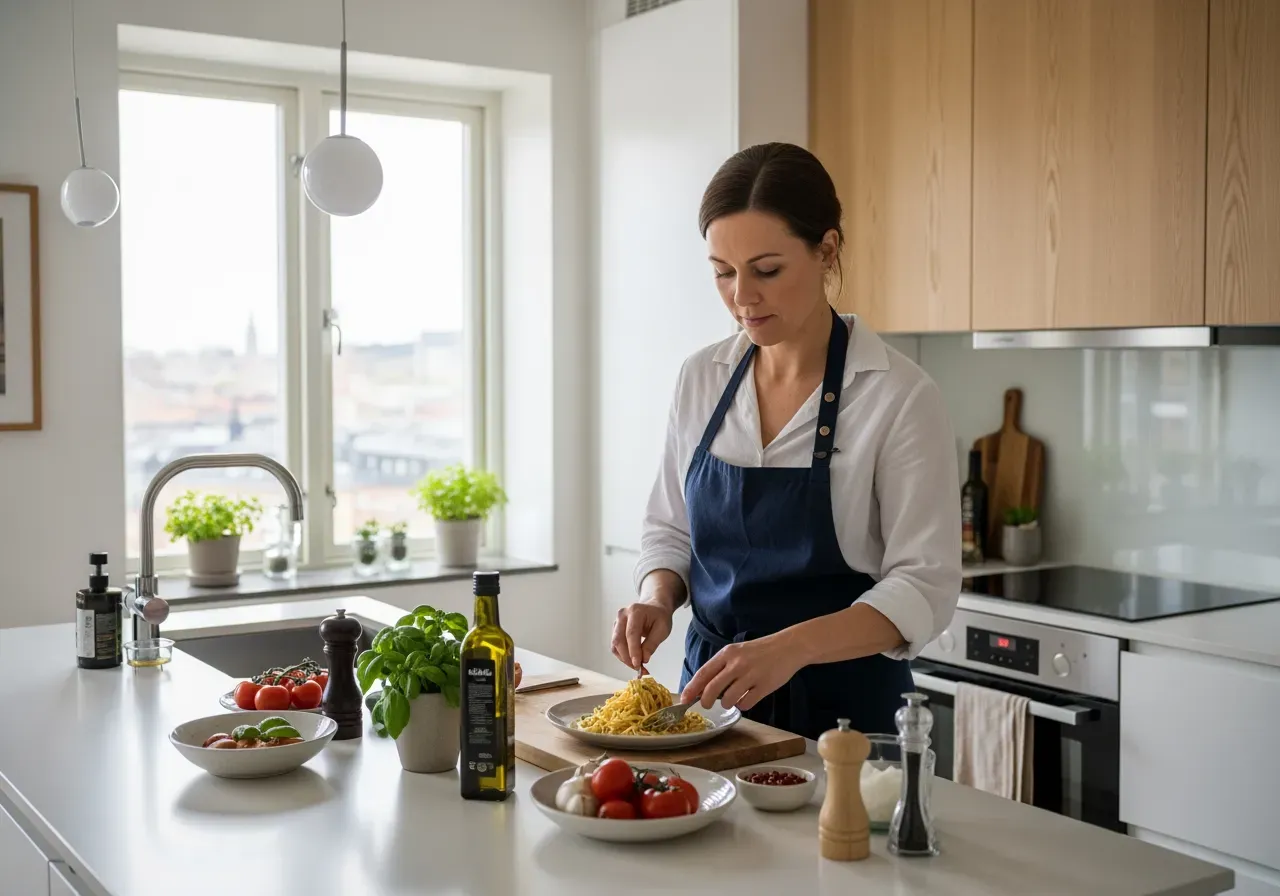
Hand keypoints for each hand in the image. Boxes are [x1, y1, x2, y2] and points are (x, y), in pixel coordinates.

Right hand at [611, 601, 673, 671]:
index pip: (631, 633)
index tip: (638, 664)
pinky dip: (623, 656)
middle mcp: (622, 615)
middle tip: (639, 668)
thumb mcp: (662, 629)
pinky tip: (632, 661)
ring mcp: (617, 622)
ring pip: (615, 645)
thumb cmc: (659, 617)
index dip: (633, 650)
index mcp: (635, 611)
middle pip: (619, 640)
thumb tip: (644, 659)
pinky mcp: (615, 630)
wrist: (654, 608)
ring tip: (638, 666)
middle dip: (627, 657)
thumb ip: (652, 643)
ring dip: (624, 658)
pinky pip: (616, 646)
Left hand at [680, 634, 803, 711]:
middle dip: (705, 701)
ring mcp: (751, 675)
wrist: (789, 647)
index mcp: (728, 654)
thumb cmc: (760, 651)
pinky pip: (746, 703)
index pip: (703, 673)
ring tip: (734, 697)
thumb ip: (721, 667)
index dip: (691, 688)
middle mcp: (737, 664)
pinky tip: (747, 697)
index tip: (684, 699)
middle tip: (706, 705)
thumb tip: (702, 687)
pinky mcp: (764, 686)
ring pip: (728, 700)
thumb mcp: (737, 652)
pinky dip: (743, 705)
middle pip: (712, 689)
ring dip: (728, 703)